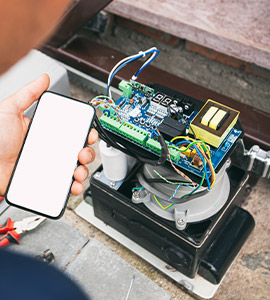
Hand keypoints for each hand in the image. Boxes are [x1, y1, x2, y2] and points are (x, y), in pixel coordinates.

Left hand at [0, 74, 97, 195]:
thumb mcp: (10, 111)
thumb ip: (27, 94)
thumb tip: (43, 79)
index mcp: (46, 133)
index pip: (72, 132)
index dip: (85, 133)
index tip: (89, 134)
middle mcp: (50, 150)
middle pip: (78, 151)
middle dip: (87, 153)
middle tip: (81, 154)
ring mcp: (48, 167)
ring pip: (74, 169)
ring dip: (83, 171)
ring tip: (77, 171)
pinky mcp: (44, 182)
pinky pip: (63, 186)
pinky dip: (73, 187)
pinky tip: (72, 185)